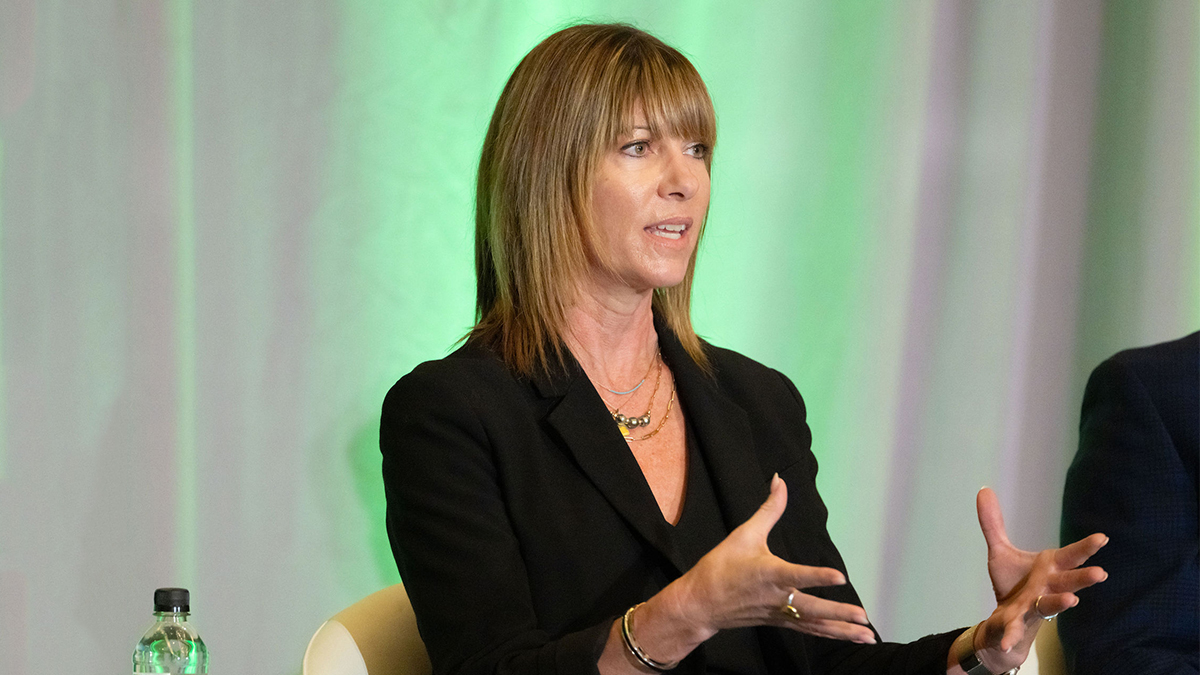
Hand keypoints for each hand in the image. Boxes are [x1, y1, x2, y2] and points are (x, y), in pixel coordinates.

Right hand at [664, 474, 876, 644]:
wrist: (700, 603)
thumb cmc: (720, 566)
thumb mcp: (743, 534)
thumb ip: (768, 509)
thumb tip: (779, 481)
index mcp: (767, 574)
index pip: (796, 575)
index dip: (818, 576)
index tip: (840, 577)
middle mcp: (776, 598)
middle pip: (811, 609)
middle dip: (838, 614)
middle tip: (863, 617)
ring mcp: (778, 614)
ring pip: (814, 625)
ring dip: (841, 631)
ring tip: (868, 636)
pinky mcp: (779, 622)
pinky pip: (809, 631)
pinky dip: (831, 634)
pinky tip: (850, 637)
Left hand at [969, 487, 1107, 671]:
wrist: (1006, 622)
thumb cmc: (1014, 585)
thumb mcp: (1001, 551)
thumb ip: (993, 524)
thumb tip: (984, 489)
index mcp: (1050, 568)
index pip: (1071, 556)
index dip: (1086, 548)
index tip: (1103, 537)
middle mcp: (1048, 588)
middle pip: (1069, 581)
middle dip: (1083, 578)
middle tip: (1101, 573)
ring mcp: (1034, 607)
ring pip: (1050, 605)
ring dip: (1060, 603)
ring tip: (1072, 600)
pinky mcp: (1016, 623)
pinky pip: (1014, 630)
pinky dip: (1011, 636)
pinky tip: (1008, 643)